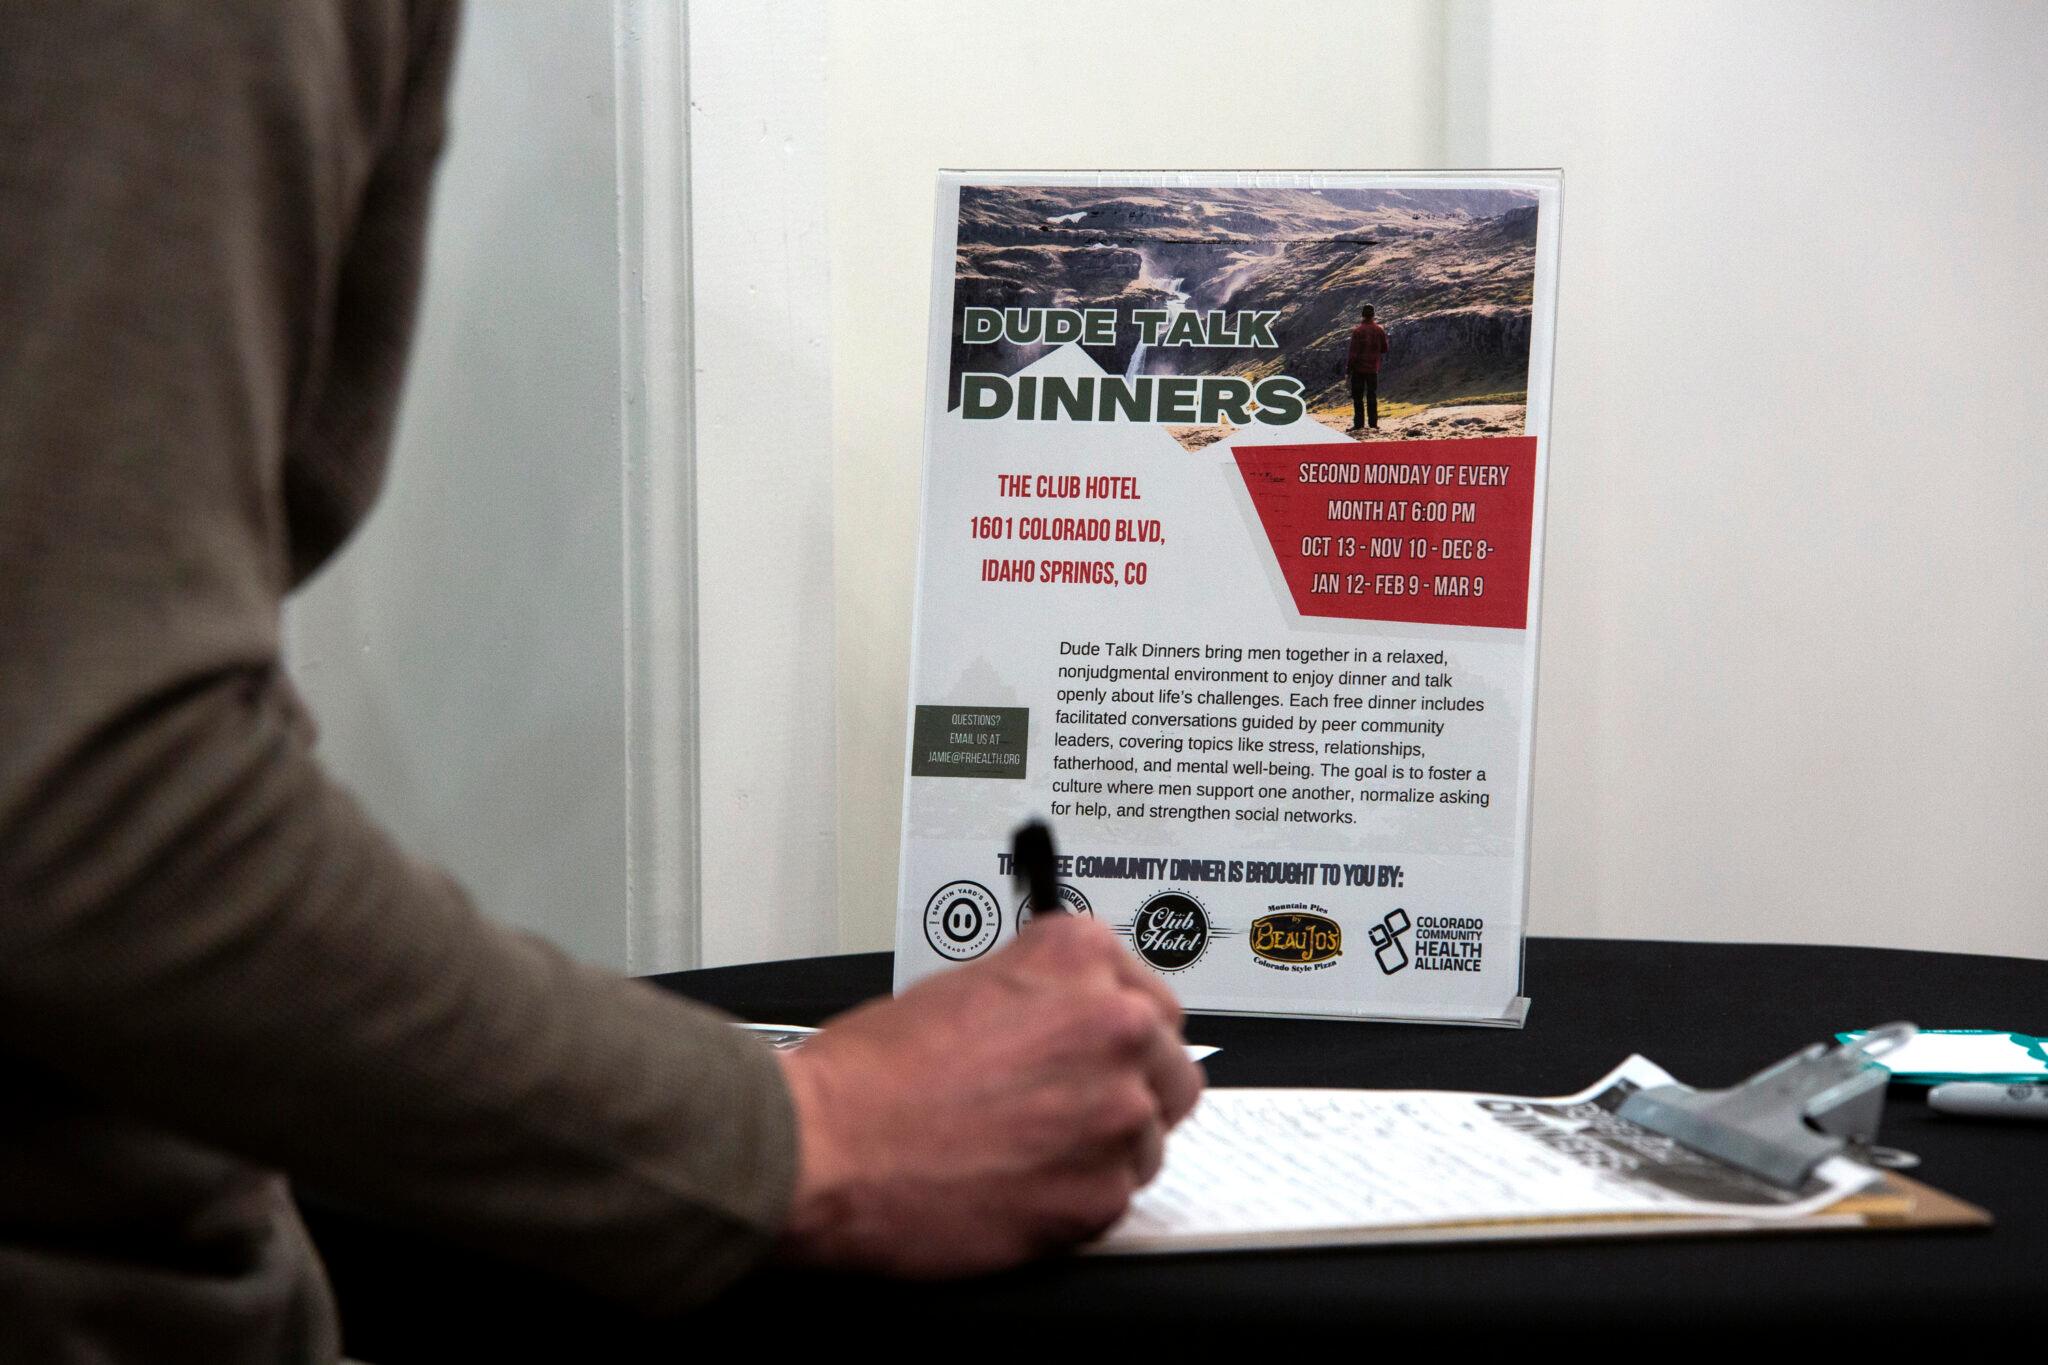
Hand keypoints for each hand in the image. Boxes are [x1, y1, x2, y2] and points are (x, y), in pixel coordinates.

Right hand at [773, 916, 1203, 1274]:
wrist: (825, 1147)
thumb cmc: (869, 1074)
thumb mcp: (963, 986)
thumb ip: (1041, 995)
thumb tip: (1070, 1014)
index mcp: (1079, 960)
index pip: (1150, 993)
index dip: (1122, 1027)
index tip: (1104, 1043)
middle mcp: (1114, 1027)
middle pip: (1171, 1062)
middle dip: (1133, 1083)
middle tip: (1076, 1103)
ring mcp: (1115, 1114)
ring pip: (1149, 1137)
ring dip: (1105, 1146)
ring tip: (1031, 1149)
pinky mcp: (1100, 1195)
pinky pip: (1116, 1196)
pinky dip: (1078, 1197)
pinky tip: (1022, 1185)